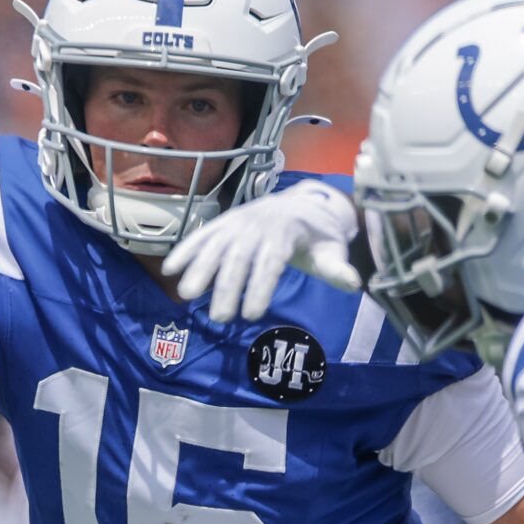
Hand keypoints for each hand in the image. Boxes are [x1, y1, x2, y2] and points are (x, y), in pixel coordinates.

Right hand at [163, 179, 361, 321]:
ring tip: (186, 296)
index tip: (252, 315)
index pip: (270, 262)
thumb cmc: (317, 236)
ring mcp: (237, 222)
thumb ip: (337, 268)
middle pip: (239, 257)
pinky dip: (185, 250)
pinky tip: (169, 270)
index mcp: (286, 231)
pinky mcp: (223, 223)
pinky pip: (202, 236)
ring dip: (198, 268)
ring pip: (215, 245)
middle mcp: (257, 224)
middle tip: (220, 318)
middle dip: (227, 287)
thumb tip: (354, 284)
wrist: (300, 205)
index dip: (260, 288)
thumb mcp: (332, 249)